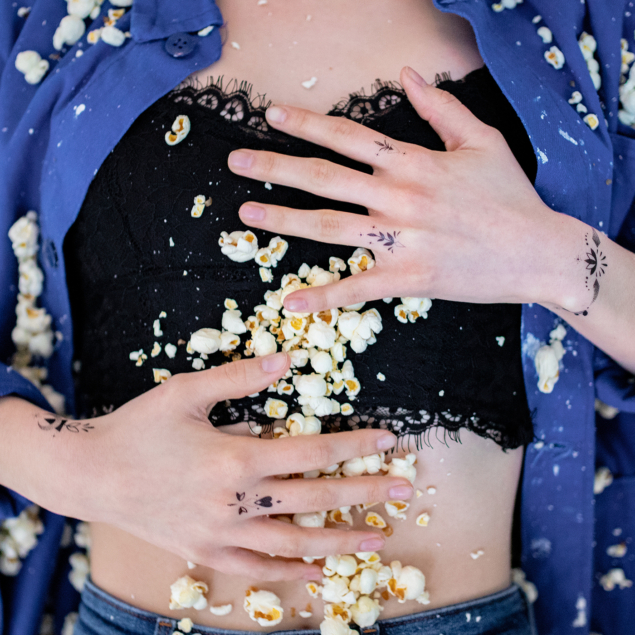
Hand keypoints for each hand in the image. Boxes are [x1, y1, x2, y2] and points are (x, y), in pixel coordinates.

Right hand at [57, 353, 409, 580]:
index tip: (388, 442)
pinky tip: (315, 572)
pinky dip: (290, 572)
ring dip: (339, 541)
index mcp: (235, 459)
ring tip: (375, 540)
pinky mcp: (204, 552)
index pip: (313, 453)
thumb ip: (240, 377)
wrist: (90, 474)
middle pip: (314, 500)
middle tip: (404, 492)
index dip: (355, 447)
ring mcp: (220, 534)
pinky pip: (256, 569)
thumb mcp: (186, 392)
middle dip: (365, 495)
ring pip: (293, 544)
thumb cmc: (138, 427)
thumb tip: (286, 359)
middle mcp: (235, 503)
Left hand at [228, 66, 569, 312]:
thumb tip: (407, 73)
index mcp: (413, 161)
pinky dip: (324, 295)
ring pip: (329, 225)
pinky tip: (291, 302)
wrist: (539, 251)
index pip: (348, 136)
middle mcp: (399, 195)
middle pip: (325, 176)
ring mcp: (401, 237)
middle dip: (275, 165)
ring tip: (246, 213)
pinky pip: (358, 286)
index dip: (306, 123)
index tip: (271, 115)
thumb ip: (440, 106)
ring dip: (283, 219)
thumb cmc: (511, 196)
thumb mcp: (482, 140)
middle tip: (235, 160)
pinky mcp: (409, 277)